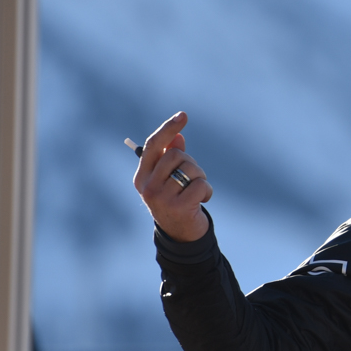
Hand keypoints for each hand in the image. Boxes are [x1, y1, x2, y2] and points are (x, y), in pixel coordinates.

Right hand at [133, 112, 212, 241]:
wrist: (182, 235)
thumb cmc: (177, 201)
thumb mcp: (171, 179)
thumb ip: (172, 157)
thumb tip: (179, 136)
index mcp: (142, 177)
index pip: (154, 146)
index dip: (168, 129)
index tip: (183, 115)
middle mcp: (147, 187)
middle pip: (176, 155)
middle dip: (192, 163)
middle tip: (194, 179)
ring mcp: (161, 198)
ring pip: (190, 169)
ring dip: (201, 178)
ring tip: (197, 191)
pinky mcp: (178, 207)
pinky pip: (201, 185)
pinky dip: (208, 191)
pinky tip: (202, 201)